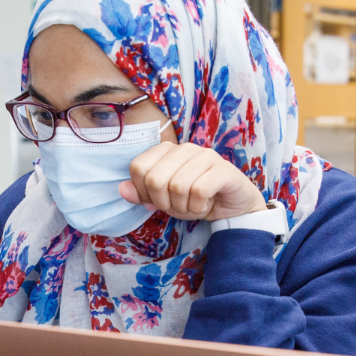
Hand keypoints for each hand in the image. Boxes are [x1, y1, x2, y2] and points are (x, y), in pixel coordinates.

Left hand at [119, 142, 265, 221]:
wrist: (233, 207)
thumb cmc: (196, 200)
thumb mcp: (165, 200)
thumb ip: (143, 194)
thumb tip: (122, 189)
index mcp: (167, 150)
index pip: (138, 167)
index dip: (143, 192)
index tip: (158, 202)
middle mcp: (185, 148)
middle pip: (155, 179)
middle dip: (164, 203)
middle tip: (178, 207)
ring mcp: (206, 156)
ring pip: (178, 186)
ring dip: (184, 207)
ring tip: (194, 205)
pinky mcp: (223, 169)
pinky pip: (199, 191)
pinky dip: (199, 207)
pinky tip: (207, 205)